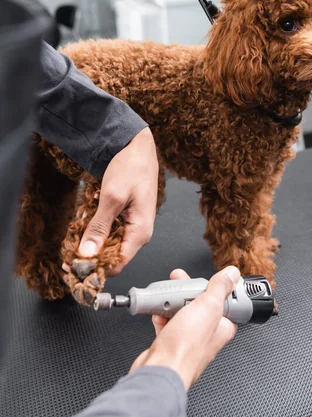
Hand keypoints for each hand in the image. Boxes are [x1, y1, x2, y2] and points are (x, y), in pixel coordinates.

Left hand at [78, 127, 158, 273]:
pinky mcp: (124, 217)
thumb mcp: (112, 197)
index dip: (95, 269)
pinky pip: (107, 231)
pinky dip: (94, 227)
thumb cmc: (132, 168)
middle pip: (111, 257)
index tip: (72, 267)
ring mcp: (131, 225)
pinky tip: (85, 217)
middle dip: (89, 254)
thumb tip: (87, 254)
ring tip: (76, 230)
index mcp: (140, 233)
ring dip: (90, 239)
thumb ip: (99, 227)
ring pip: (107, 244)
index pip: (117, 265)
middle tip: (68, 250)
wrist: (136, 147)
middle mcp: (138, 233)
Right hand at [130, 266, 239, 389]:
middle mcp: (208, 334)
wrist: (159, 369)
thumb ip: (220, 287)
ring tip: (167, 298)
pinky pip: (168, 323)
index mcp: (223, 326)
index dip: (216, 287)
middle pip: (201, 303)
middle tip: (180, 281)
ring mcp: (189, 339)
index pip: (225, 301)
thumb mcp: (208, 307)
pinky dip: (162, 316)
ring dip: (173, 302)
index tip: (208, 278)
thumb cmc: (186, 349)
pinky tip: (158, 313)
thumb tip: (232, 273)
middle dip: (188, 290)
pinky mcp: (172, 343)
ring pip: (183, 311)